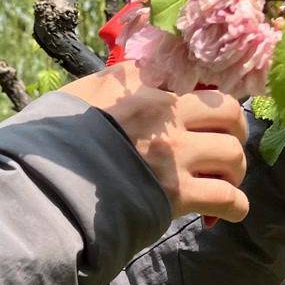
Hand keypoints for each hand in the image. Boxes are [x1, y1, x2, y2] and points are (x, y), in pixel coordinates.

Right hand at [60, 62, 249, 222]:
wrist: (48, 187)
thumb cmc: (58, 140)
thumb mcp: (82, 94)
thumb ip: (115, 81)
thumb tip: (142, 75)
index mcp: (143, 90)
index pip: (194, 81)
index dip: (207, 99)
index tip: (207, 114)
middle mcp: (164, 119)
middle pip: (228, 112)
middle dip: (234, 129)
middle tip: (226, 143)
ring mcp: (173, 158)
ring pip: (233, 155)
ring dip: (235, 170)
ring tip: (224, 179)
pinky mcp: (175, 195)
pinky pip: (226, 198)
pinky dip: (235, 206)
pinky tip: (231, 210)